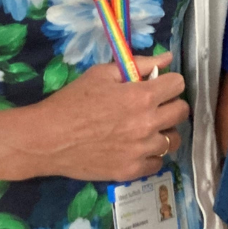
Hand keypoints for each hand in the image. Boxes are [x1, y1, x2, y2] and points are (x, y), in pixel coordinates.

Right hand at [30, 53, 189, 181]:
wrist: (45, 139)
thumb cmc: (72, 101)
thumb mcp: (103, 74)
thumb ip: (139, 64)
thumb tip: (167, 58)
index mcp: (141, 97)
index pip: (178, 84)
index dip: (169, 82)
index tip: (158, 86)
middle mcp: (147, 124)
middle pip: (182, 111)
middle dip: (171, 104)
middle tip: (155, 106)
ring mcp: (140, 150)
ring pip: (174, 139)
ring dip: (164, 131)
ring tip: (147, 128)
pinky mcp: (131, 171)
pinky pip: (158, 162)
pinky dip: (152, 155)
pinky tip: (137, 147)